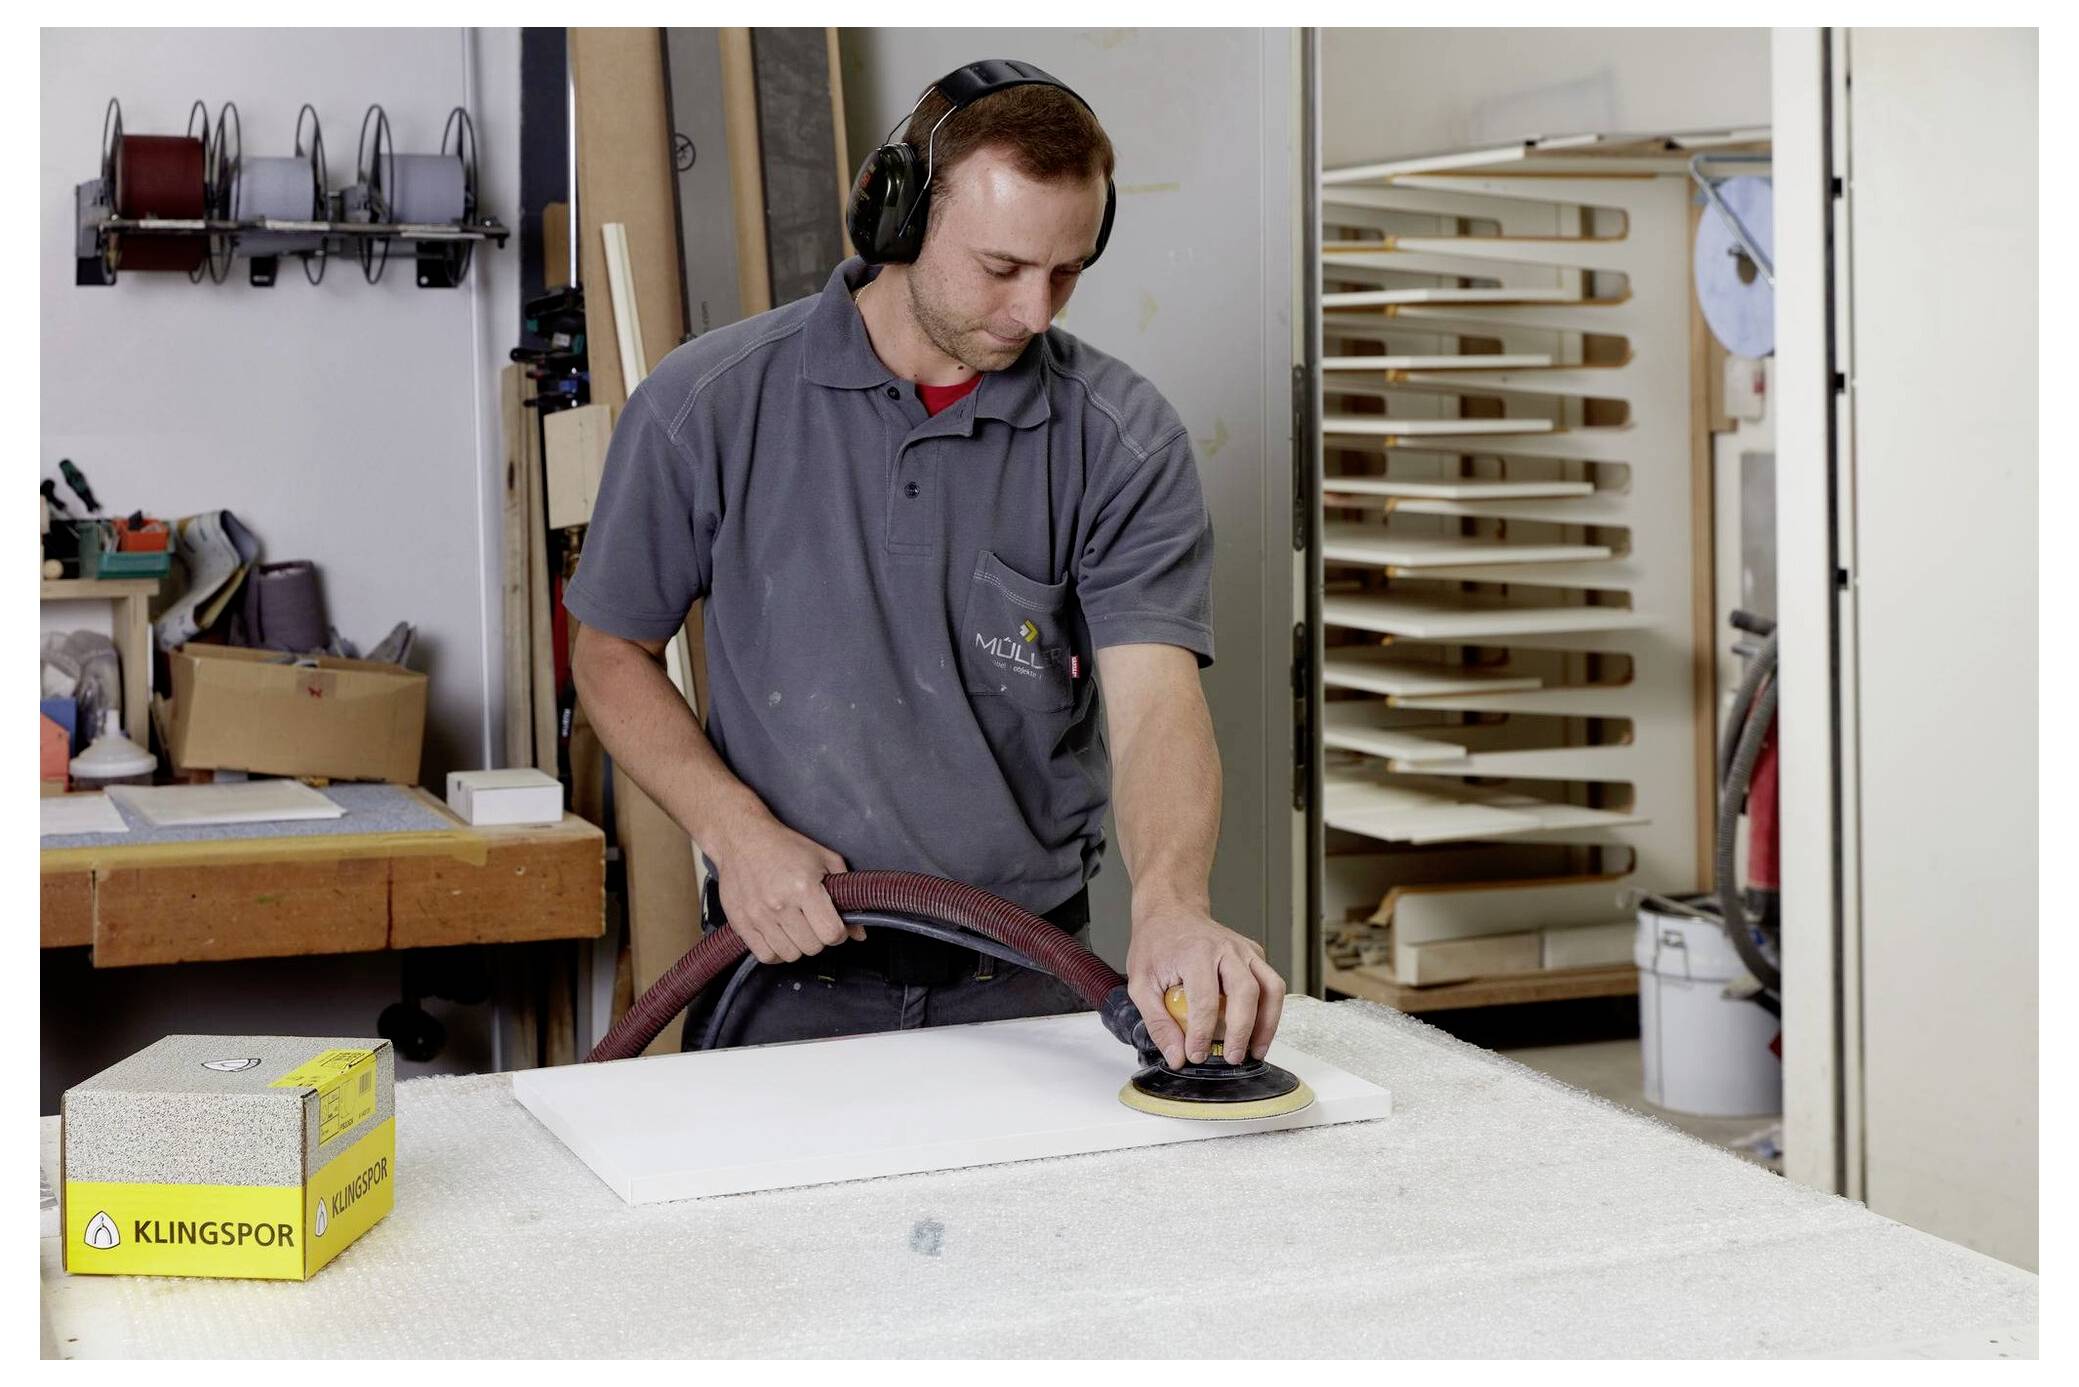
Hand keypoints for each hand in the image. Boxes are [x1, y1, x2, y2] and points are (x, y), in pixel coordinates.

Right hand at [708, 813, 862, 964]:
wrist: (742, 838)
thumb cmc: (785, 846)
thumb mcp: (825, 859)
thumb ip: (847, 894)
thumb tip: (859, 933)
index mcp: (804, 887)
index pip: (831, 933)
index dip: (839, 933)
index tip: (835, 926)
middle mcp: (779, 904)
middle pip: (812, 947)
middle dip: (819, 938)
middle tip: (814, 923)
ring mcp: (758, 915)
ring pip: (790, 955)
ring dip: (798, 946)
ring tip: (796, 928)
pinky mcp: (741, 922)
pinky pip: (766, 955)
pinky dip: (776, 952)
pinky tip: (780, 937)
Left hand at [1124, 902, 1286, 1068]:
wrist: (1170, 910)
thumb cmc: (1156, 942)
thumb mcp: (1141, 982)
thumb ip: (1157, 1021)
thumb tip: (1177, 1056)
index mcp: (1195, 953)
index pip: (1205, 1000)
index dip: (1202, 1034)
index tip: (1195, 1054)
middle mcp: (1225, 948)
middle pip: (1247, 992)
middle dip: (1242, 1031)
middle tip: (1232, 1057)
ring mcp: (1244, 950)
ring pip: (1271, 987)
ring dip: (1268, 1023)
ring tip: (1256, 1050)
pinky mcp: (1254, 954)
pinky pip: (1271, 983)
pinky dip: (1269, 1008)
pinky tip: (1256, 1028)